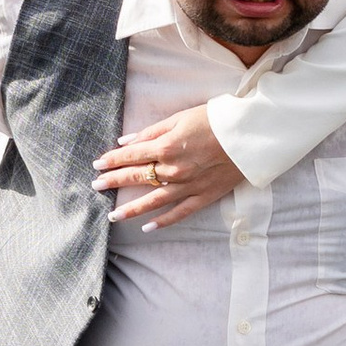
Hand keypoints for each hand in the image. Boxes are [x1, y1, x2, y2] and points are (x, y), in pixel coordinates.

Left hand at [95, 102, 245, 227]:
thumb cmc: (215, 120)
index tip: (97, 165)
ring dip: (131, 209)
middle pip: (137, 178)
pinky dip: (163, 221)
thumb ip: (151, 131)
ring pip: (153, 201)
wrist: (249, 134)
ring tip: (113, 215)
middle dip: (114, 181)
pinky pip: (180, 213)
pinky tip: (147, 227)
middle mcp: (173, 170)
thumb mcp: (180, 117)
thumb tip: (126, 141)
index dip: (112, 160)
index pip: (130, 156)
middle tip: (96, 186)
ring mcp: (188, 186)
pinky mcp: (204, 196)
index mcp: (166, 147)